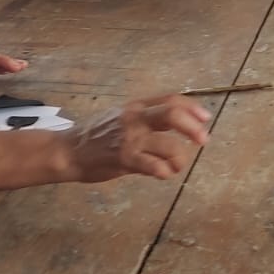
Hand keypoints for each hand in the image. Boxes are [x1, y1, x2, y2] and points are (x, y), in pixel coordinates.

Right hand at [62, 95, 210, 181]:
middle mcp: (134, 119)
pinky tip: (163, 174)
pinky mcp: (123, 159)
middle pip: (172, 115)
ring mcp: (129, 139)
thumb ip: (147, 117)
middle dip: (193, 128)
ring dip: (180, 158)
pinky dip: (165, 171)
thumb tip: (178, 122)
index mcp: (136, 106)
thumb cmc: (97, 135)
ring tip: (177, 165)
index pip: (171, 100)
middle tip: (203, 140)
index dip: (193, 108)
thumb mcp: (122, 117)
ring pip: (168, 145)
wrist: (67, 150)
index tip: (206, 119)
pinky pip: (153, 166)